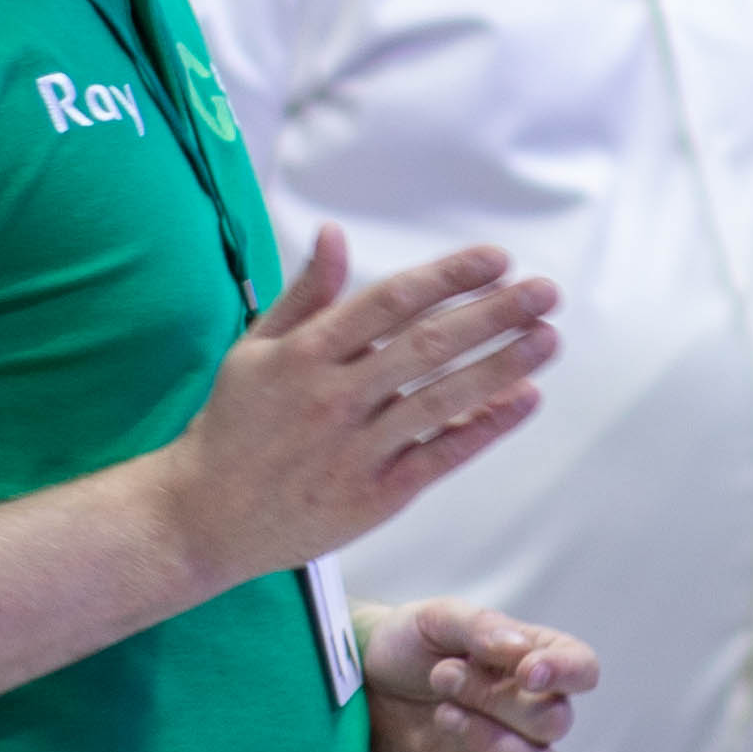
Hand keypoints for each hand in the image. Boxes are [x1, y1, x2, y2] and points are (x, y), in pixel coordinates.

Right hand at [161, 227, 557, 586]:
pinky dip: (485, 427)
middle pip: (427, 345)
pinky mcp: (375, 496)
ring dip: (502, 365)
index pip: (390, 301)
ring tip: (548, 338)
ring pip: (442, 399)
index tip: (497, 258)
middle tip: (546, 291)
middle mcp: (333, 397)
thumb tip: (335, 234)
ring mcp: (357, 449)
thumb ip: (304, 294)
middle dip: (494, 313)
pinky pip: (441, 455)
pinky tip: (524, 399)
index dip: (448, 276)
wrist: (203, 517)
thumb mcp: (255, 350)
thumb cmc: (233, 427)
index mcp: (305, 354)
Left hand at [365, 598, 591, 751]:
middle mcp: (527, 712)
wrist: (353, 682)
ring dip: (494, 743)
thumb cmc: (401, 643)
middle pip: (554, 722)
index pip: (582, 669)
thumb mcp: (435, 619)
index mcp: (531, 661)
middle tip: (442, 676)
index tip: (527, 671)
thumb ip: (480, 628)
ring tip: (442, 715)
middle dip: (498, 700)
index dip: (567, 673)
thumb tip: (522, 652)